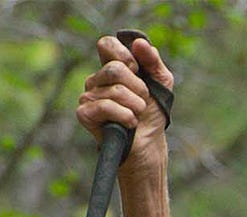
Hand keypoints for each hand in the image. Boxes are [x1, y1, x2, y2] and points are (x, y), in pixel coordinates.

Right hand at [76, 35, 174, 161]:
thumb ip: (153, 61)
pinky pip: (106, 106)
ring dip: (136, 105)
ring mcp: (87, 96)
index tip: (137, 70)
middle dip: (138, 87)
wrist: (149, 144)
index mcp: (110, 67)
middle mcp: (95, 80)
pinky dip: (125, 116)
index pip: (106, 44)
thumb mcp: (161, 83)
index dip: (124, 54)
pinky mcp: (85, 114)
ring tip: (137, 114)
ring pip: (115, 90)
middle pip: (115, 69)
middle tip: (143, 101)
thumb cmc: (153, 113)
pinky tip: (130, 123)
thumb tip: (139, 42)